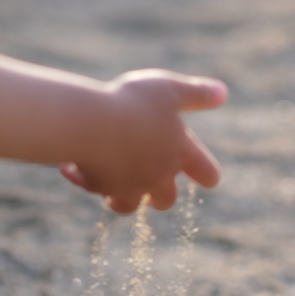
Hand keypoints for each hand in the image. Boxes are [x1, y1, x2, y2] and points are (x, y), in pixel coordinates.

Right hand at [58, 69, 226, 212]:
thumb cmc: (133, 103)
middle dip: (157, 192)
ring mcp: (128, 187)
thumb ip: (196, 94)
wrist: (92, 125)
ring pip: (128, 205)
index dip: (207, 175)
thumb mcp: (169, 90)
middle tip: (146, 173)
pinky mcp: (99, 188)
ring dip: (120, 194)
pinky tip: (71, 164)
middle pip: (165, 200)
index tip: (205, 176)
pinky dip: (83, 178)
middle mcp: (157, 177)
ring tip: (110, 176)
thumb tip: (223, 92)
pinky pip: (92, 188)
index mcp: (179, 153)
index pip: (207, 174)